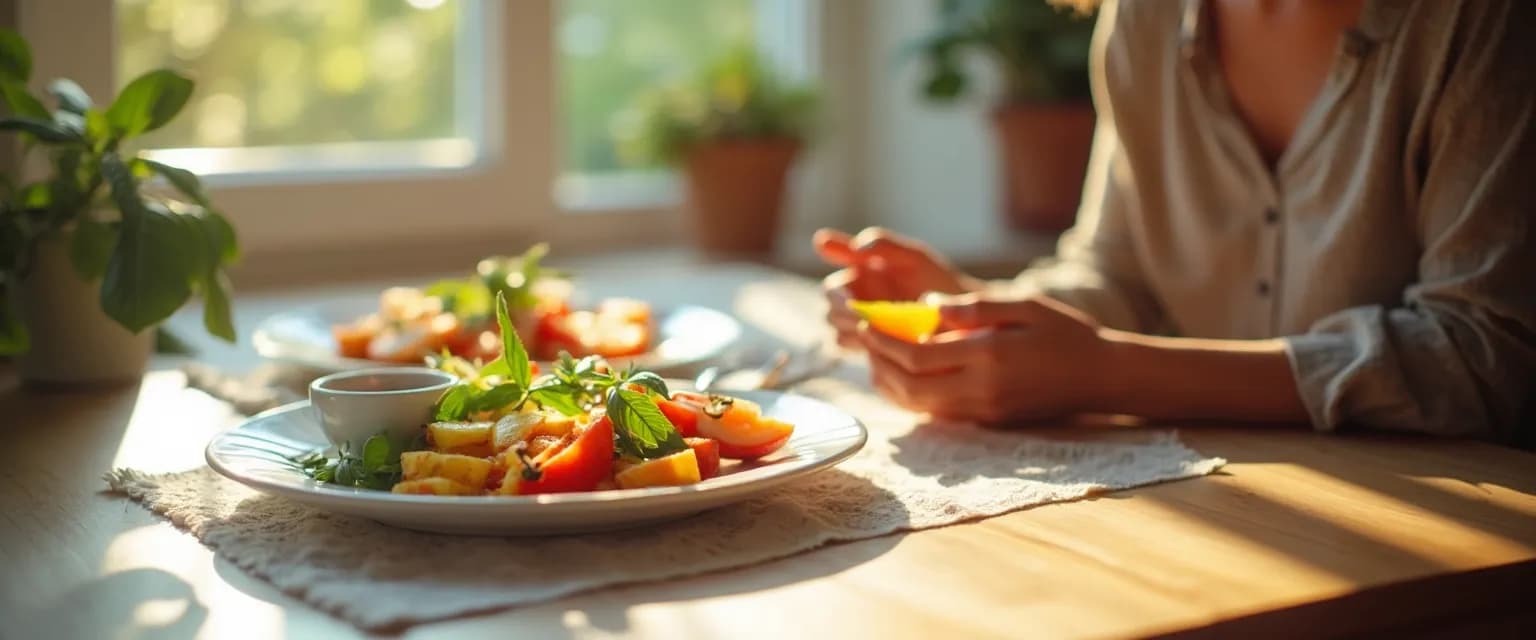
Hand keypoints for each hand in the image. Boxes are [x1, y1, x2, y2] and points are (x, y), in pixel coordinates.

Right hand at [814, 227, 975, 348]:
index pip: (832, 289)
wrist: (967, 315)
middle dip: (845, 319)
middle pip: (831, 314)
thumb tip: (846, 243)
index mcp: (859, 277)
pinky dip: (868, 350)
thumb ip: (882, 244)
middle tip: (865, 322)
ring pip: (840, 336)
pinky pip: (860, 353)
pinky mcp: (876, 350)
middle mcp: (857, 303)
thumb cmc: (940, 281)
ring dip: (855, 336)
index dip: (838, 297)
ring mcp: (866, 329)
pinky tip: (887, 347)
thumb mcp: (915, 258)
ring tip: (879, 334)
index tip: (852, 303)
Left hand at [859, 295, 1109, 422]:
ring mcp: (983, 411)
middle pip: (910, 385)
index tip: (865, 320)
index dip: (884, 340)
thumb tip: (926, 308)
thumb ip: (975, 307)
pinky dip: (910, 397)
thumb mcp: (1025, 305)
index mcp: (989, 355)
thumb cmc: (1065, 333)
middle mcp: (981, 390)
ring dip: (889, 383)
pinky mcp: (986, 421)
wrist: (1101, 378)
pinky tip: (901, 376)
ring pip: (918, 405)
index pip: (918, 354)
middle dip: (879, 362)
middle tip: (862, 336)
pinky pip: (936, 413)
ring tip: (874, 356)